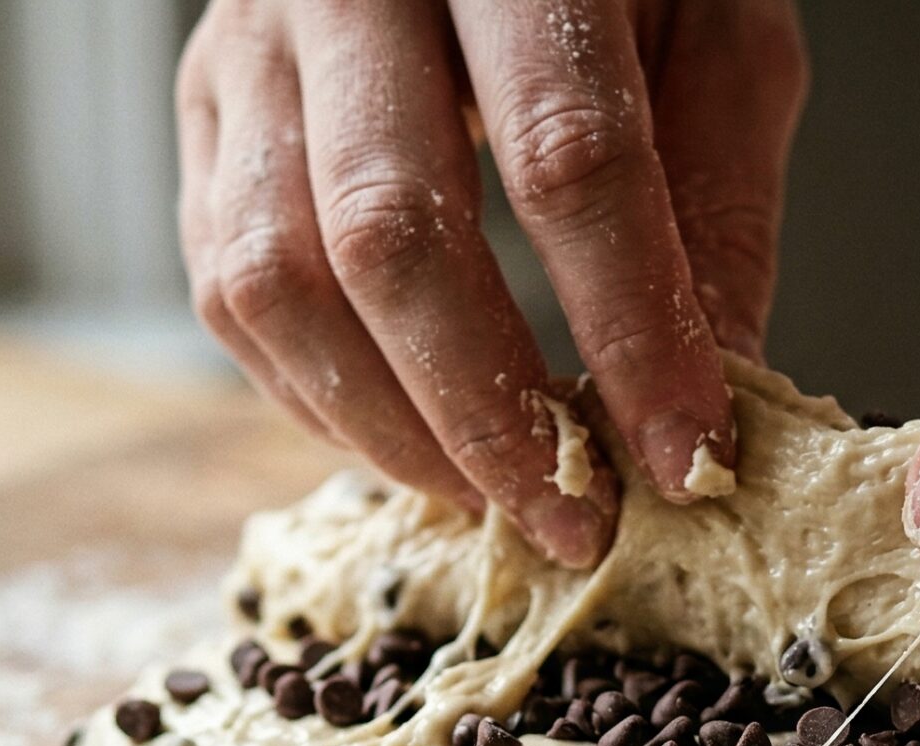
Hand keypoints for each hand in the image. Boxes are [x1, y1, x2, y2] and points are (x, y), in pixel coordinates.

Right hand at [178, 0, 805, 564]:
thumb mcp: (713, 27)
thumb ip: (716, 195)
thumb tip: (706, 400)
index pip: (567, 156)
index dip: (630, 327)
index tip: (689, 456)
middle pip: (390, 235)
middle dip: (490, 413)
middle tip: (577, 521)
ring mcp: (249, 42)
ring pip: (277, 277)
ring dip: (387, 427)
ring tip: (490, 499)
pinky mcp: (203, 103)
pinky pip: (225, 284)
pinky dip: (315, 393)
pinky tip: (407, 439)